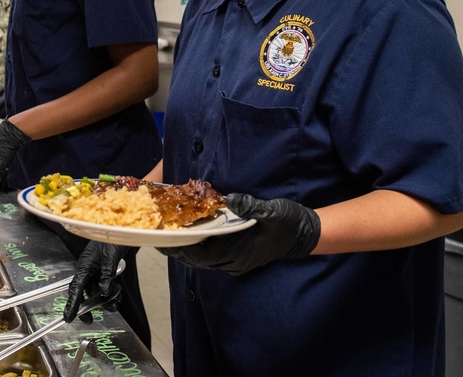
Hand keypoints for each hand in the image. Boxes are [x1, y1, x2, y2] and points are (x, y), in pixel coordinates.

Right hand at [63, 241, 129, 323]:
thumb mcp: (110, 258)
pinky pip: (104, 286)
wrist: (120, 228)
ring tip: (116, 301)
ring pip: (97, 291)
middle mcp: (88, 269)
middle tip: (90, 319)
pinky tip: (118, 292)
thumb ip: (106, 275)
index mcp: (85, 265)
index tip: (68, 317)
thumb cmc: (111, 237)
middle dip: (89, 305)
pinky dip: (111, 292)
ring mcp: (95, 270)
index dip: (72, 304)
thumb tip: (104, 292)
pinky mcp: (103, 270)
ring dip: (106, 299)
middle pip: (84, 292)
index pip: (76, 288)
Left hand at [158, 193, 319, 275]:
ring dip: (185, 245)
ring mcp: (234, 259)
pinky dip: (197, 242)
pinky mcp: (235, 254)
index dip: (182, 248)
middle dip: (177, 247)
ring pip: (202, 257)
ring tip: (166, 231)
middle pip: (197, 258)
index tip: (164, 239)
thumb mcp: (273, 212)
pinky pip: (210, 251)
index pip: (202, 255)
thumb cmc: (289, 223)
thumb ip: (251, 207)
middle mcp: (233, 261)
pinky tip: (189, 229)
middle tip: (157, 233)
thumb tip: (230, 200)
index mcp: (239, 254)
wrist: (305, 233)